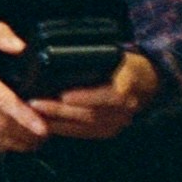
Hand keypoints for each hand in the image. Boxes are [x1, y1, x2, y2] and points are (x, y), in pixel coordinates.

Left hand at [34, 50, 160, 140]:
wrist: (146, 83)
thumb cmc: (125, 64)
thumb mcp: (116, 53)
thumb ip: (97, 54)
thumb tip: (64, 49)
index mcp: (128, 83)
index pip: (111, 94)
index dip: (87, 97)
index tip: (64, 95)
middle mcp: (126, 106)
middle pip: (93, 113)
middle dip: (61, 110)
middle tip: (36, 103)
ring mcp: (119, 121)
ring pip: (87, 125)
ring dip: (59, 121)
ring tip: (34, 114)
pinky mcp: (111, 130)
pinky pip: (86, 133)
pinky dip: (65, 129)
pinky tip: (46, 124)